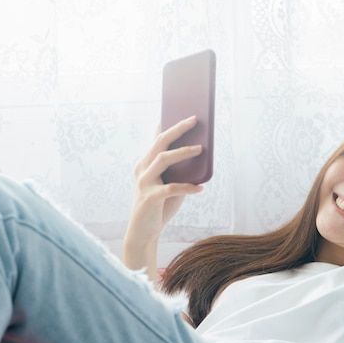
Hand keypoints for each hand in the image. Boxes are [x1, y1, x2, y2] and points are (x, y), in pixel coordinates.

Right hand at [124, 116, 204, 276]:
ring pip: (163, 160)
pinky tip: (201, 188)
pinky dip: (187, 187)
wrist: (144, 233)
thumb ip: (180, 170)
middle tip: (195, 119)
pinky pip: (171, 189)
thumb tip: (199, 152)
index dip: (167, 123)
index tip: (180, 109)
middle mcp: (142, 169)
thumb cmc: (160, 206)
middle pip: (160, 142)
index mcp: (146, 163)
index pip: (157, 138)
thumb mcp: (171, 185)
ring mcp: (144, 183)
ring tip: (201, 148)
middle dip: (178, 129)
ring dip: (183, 152)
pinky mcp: (150, 198)